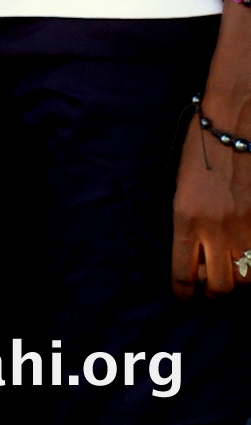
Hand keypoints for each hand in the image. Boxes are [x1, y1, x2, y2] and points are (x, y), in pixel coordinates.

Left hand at [173, 94, 250, 297]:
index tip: (183, 297)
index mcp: (185, 220)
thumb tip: (193, 256)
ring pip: (247, 278)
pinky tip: (249, 258)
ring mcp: (246, 228)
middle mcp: (216, 230)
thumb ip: (186, 225)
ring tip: (231, 271)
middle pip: (220, 286)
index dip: (183, 292)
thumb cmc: (201, 153)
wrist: (235, 127)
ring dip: (239, 280)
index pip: (182, 273)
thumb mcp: (181, 190)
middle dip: (213, 291)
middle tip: (210, 286)